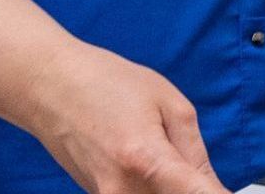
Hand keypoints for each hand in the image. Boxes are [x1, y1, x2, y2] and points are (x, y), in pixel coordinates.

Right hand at [21, 38, 230, 193]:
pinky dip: (151, 186)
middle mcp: (123, 190)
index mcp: (146, 158)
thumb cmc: (104, 82)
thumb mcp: (165, 100)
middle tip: (194, 169)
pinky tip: (144, 159)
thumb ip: (194, 148)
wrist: (50, 86)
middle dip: (193, 190)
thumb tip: (214, 187)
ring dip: (169, 186)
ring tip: (160, 151)